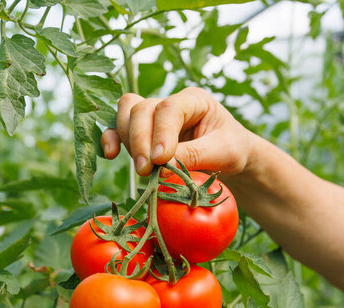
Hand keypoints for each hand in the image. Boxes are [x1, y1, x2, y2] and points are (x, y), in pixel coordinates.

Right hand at [101, 87, 255, 175]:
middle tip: (147, 171)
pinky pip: (117, 128)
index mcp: (194, 100)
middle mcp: (169, 103)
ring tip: (142, 169)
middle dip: (140, 141)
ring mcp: (152, 116)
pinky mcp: (141, 132)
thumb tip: (161, 166)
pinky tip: (111, 154)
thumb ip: (194, 156)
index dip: (161, 133)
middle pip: (142, 109)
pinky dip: (110, 139)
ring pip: (126, 114)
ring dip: (128, 141)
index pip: (169, 108)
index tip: (160, 160)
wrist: (230, 157)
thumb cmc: (232, 150)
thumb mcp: (224, 153)